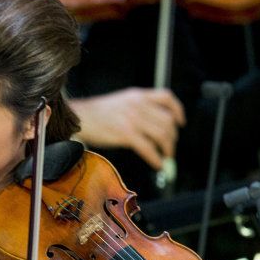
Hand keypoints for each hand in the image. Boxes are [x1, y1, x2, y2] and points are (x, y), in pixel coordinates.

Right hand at [71, 88, 185, 170]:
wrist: (78, 118)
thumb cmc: (95, 113)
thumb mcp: (120, 101)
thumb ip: (137, 107)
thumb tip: (152, 124)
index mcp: (138, 95)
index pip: (167, 98)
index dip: (178, 111)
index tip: (180, 122)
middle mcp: (138, 105)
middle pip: (168, 121)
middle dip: (173, 137)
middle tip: (170, 147)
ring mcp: (133, 119)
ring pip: (162, 135)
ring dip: (168, 149)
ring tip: (166, 157)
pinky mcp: (125, 134)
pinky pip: (149, 148)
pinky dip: (156, 158)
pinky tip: (157, 163)